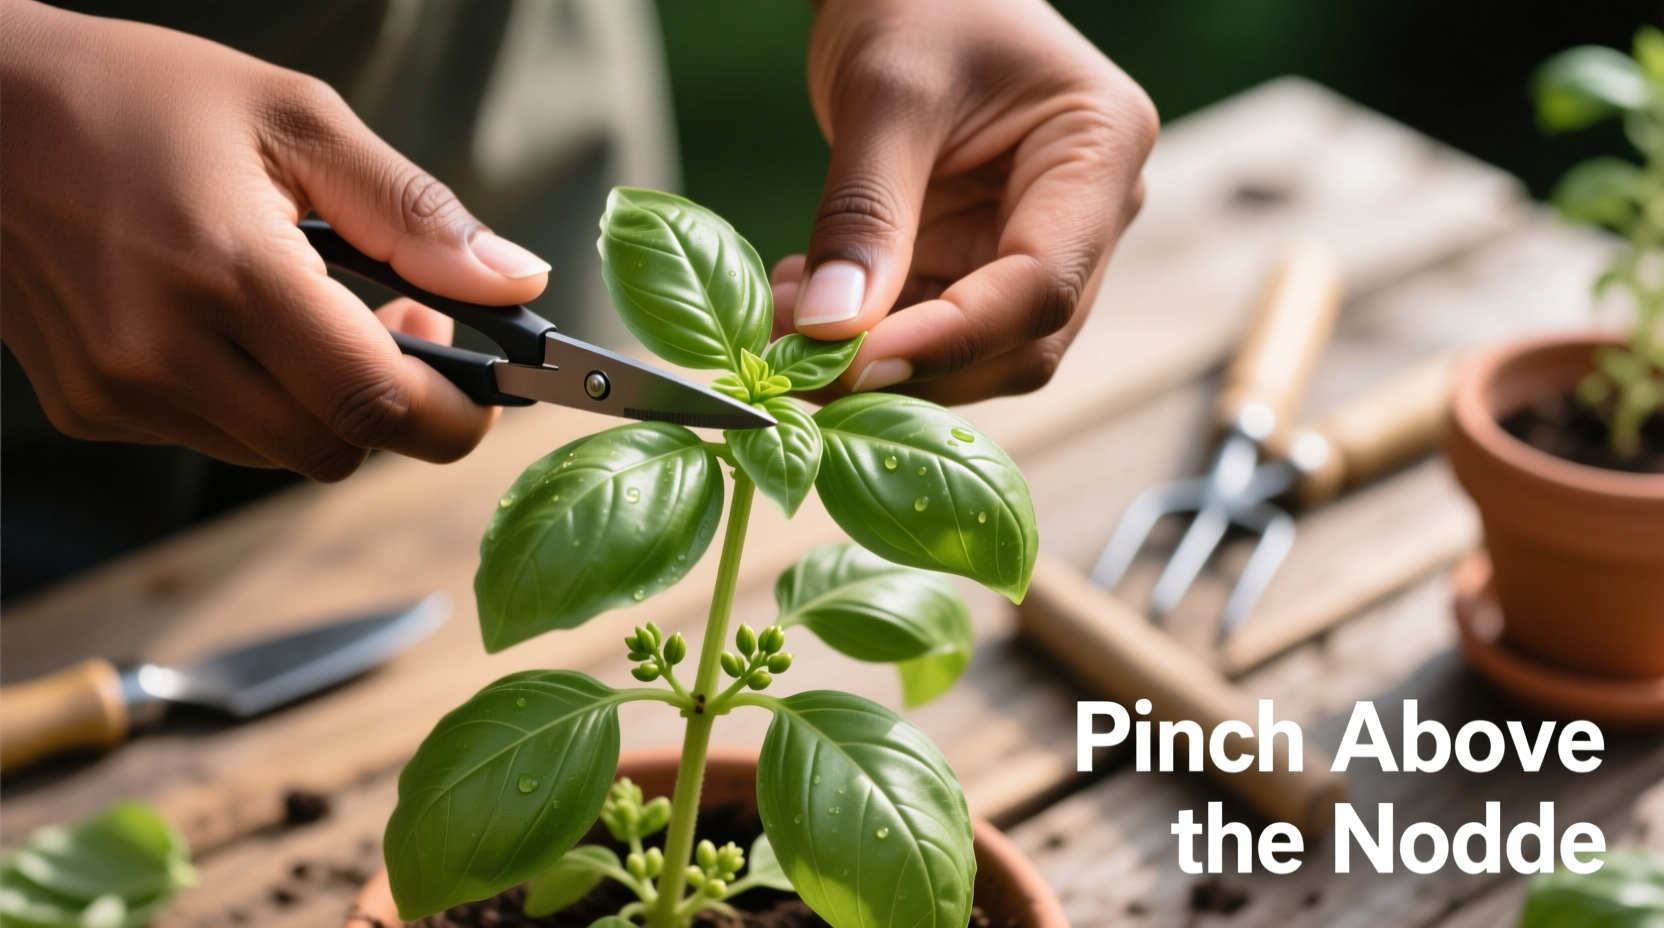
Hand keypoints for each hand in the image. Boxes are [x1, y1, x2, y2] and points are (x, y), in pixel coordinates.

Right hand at [0, 1, 550, 480]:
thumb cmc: (135, 96)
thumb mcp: (294, 119)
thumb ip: (416, 213)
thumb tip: (516, 281)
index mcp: (229, 271)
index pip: (375, 403)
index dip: (453, 416)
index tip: (483, 387)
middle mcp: (166, 350)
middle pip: (337, 447)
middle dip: (393, 406)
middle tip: (401, 319)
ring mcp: (120, 390)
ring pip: (278, 453)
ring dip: (323, 403)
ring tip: (311, 310)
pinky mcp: (91, 408)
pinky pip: (215, 437)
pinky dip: (254, 401)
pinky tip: (236, 325)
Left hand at [772, 0, 1156, 404]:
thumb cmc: (919, 0)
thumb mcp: (886, 93)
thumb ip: (863, 214)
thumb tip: (830, 330)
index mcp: (1099, 151)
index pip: (1040, 285)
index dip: (950, 340)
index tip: (854, 362)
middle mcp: (1091, 213)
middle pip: (1020, 340)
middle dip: (911, 365)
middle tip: (801, 359)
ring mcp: (1039, 243)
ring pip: (978, 353)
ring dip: (880, 358)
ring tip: (787, 322)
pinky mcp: (984, 260)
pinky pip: (935, 328)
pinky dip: (869, 335)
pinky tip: (804, 306)